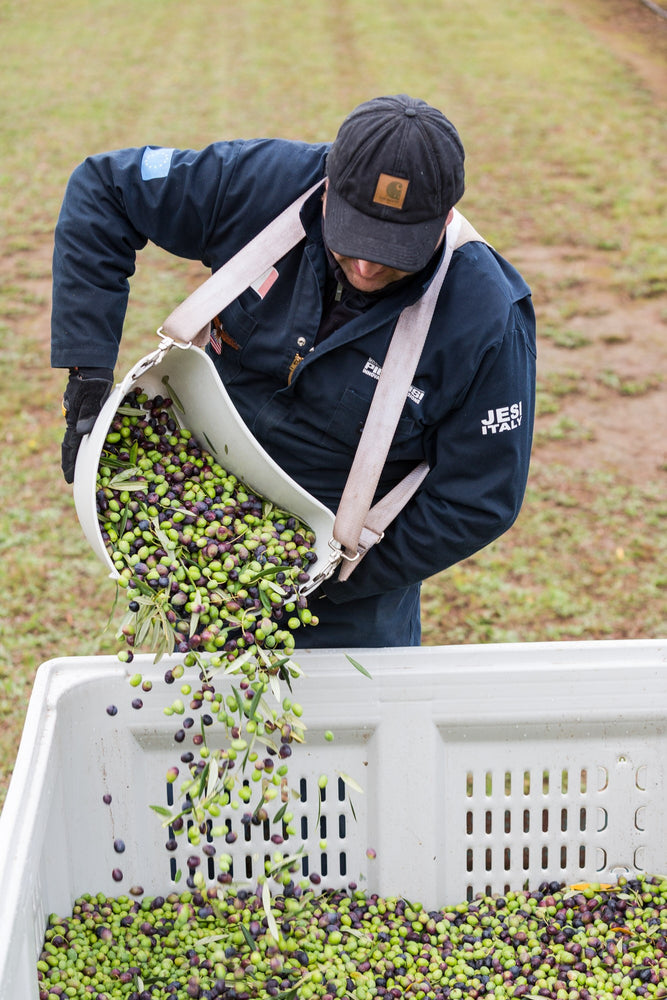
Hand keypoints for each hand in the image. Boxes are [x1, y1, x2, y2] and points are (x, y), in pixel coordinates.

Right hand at [61, 367, 112, 482]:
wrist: (91, 365)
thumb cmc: (93, 380)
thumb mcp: (92, 395)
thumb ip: (88, 412)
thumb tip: (81, 431)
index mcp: (74, 420)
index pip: (70, 447)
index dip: (70, 464)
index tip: (70, 479)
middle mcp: (76, 421)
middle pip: (74, 446)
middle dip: (75, 463)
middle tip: (76, 478)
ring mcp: (81, 416)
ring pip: (81, 439)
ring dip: (83, 453)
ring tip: (85, 467)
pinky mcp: (88, 411)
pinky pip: (89, 431)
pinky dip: (90, 442)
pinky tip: (95, 446)